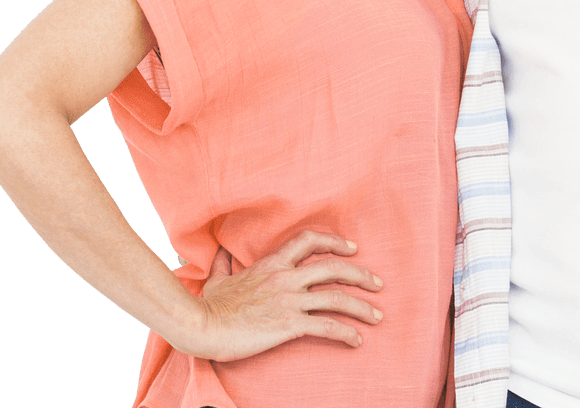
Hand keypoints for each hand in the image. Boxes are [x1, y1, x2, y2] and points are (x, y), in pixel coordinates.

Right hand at [176, 229, 382, 360]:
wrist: (201, 325)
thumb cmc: (208, 304)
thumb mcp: (217, 278)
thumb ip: (223, 264)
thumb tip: (220, 252)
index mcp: (272, 263)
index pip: (310, 240)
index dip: (335, 241)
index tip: (353, 248)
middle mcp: (286, 277)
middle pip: (333, 268)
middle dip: (360, 275)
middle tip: (377, 284)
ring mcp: (289, 299)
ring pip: (336, 297)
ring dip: (362, 307)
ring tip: (377, 315)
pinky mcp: (288, 324)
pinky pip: (326, 326)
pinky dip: (346, 333)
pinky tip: (357, 340)